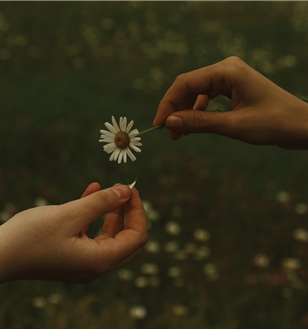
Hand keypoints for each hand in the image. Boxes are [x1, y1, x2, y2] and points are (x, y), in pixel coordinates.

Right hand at [0, 183, 146, 310]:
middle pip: (128, 239)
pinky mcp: (72, 258)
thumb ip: (103, 202)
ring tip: (110, 189)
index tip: (131, 188)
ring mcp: (84, 264)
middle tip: (124, 190)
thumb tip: (127, 192)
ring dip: (113, 213)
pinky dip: (95, 217)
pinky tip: (91, 192)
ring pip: (111, 237)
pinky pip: (92, 236)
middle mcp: (96, 267)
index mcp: (101, 260)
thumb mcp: (71, 214)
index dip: (138, 210)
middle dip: (129, 213)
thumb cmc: (32, 236)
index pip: (137, 236)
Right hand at [153, 56, 307, 149]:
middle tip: (169, 134)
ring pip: (196, 93)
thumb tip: (169, 123)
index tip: (159, 125)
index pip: (185, 83)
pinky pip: (206, 97)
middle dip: (176, 110)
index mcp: (227, 70)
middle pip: (188, 86)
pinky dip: (197, 111)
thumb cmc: (273, 122)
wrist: (300, 126)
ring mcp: (229, 77)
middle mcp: (226, 69)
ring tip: (179, 134)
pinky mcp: (232, 87)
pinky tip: (193, 125)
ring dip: (185, 112)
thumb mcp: (232, 125)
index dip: (168, 104)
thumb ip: (199, 122)